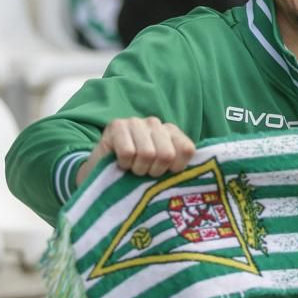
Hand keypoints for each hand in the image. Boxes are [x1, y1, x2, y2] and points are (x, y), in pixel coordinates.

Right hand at [76, 117, 196, 185]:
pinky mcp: (116, 125)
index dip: (176, 168)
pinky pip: (128, 152)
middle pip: (167, 154)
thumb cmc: (136, 173)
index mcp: (172, 132)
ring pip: (147, 153)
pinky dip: (124, 164)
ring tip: (132, 168)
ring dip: (138, 169)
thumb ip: (179, 167)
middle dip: (155, 171)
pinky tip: (121, 162)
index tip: (165, 173)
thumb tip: (196, 175)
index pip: (187, 149)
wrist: (101, 173)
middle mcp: (156, 123)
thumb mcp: (162, 171)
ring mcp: (136, 122)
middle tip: (145, 173)